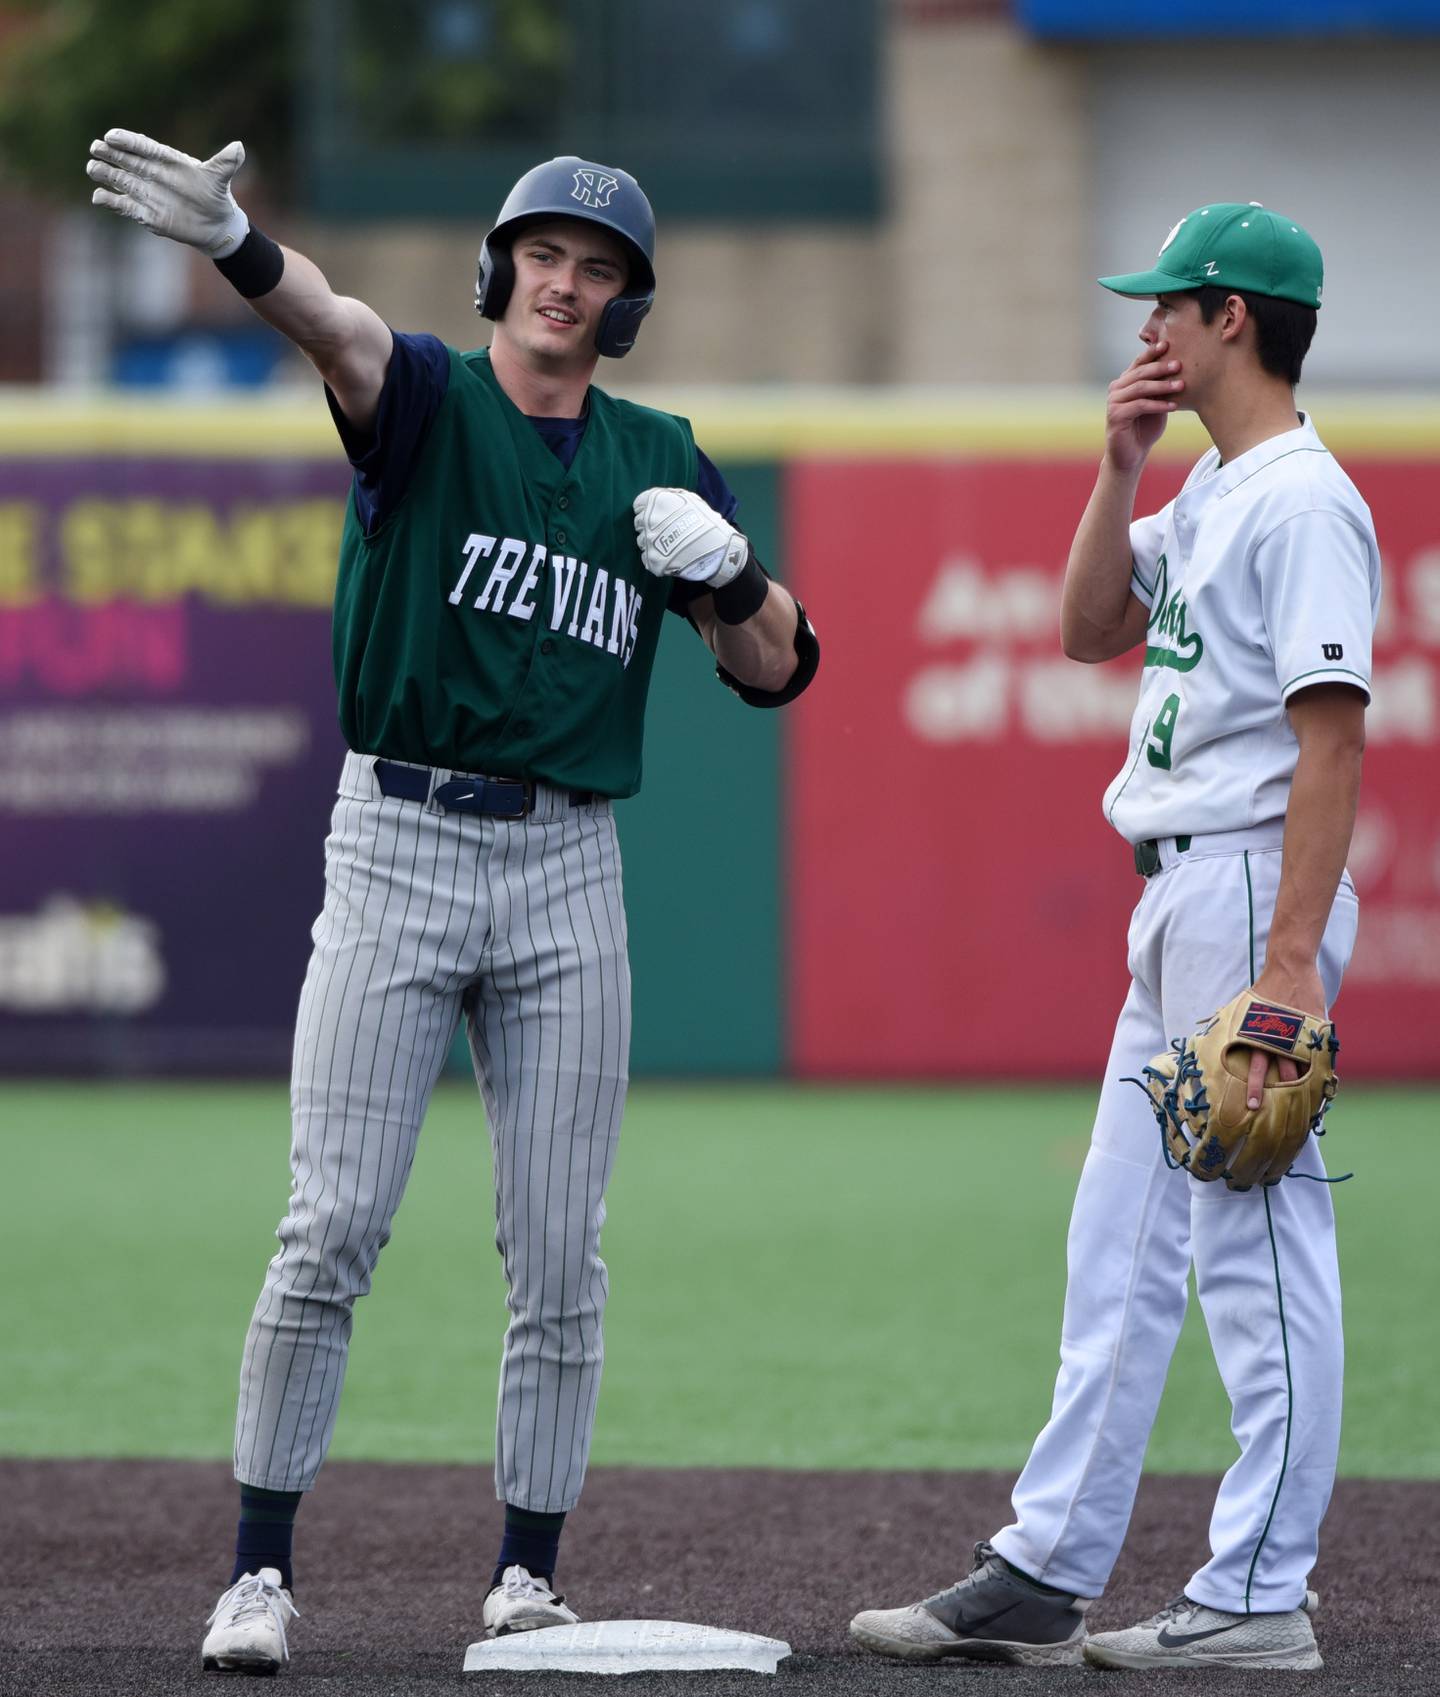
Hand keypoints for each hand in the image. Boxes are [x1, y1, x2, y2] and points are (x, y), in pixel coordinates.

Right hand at [87, 128, 249, 257]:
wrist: (215, 224)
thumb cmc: (215, 196)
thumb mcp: (220, 178)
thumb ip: (225, 163)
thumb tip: (239, 147)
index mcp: (166, 160)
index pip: (143, 147)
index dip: (128, 141)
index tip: (112, 136)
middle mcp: (151, 173)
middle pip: (125, 160)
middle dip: (109, 154)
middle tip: (96, 148)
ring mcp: (145, 192)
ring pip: (119, 180)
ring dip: (105, 174)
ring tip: (92, 167)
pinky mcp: (144, 212)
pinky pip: (122, 204)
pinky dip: (110, 201)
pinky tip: (98, 197)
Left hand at [632, 487, 748, 587]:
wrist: (719, 550)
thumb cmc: (706, 521)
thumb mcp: (691, 499)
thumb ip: (670, 496)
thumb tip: (657, 498)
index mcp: (656, 500)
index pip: (638, 504)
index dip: (648, 509)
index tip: (658, 516)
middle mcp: (648, 519)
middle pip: (638, 523)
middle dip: (650, 526)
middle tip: (667, 531)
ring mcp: (649, 541)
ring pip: (642, 541)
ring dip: (653, 543)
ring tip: (672, 545)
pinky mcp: (651, 560)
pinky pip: (647, 558)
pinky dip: (656, 558)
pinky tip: (671, 556)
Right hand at [1105, 338, 1183, 473]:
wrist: (1131, 455)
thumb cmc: (1145, 428)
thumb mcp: (1157, 403)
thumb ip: (1161, 388)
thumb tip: (1179, 367)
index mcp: (1125, 382)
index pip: (1138, 363)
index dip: (1151, 352)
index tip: (1168, 344)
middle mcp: (1116, 389)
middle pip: (1140, 373)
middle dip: (1161, 367)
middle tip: (1179, 365)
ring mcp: (1113, 402)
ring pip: (1140, 388)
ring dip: (1162, 386)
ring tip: (1181, 385)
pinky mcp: (1115, 416)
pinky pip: (1139, 405)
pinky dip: (1158, 405)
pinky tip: (1173, 406)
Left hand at [1241, 961, 1326, 1108]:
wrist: (1289, 967)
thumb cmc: (1264, 988)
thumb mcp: (1244, 1008)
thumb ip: (1236, 1024)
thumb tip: (1208, 1027)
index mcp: (1257, 1033)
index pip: (1255, 1066)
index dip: (1255, 1087)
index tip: (1252, 1105)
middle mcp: (1276, 1037)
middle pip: (1274, 1071)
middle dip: (1271, 1092)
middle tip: (1267, 1111)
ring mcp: (1297, 1033)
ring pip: (1298, 1066)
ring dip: (1299, 1086)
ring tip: (1301, 1105)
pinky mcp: (1315, 1028)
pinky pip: (1317, 1055)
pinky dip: (1318, 1070)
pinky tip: (1319, 1084)